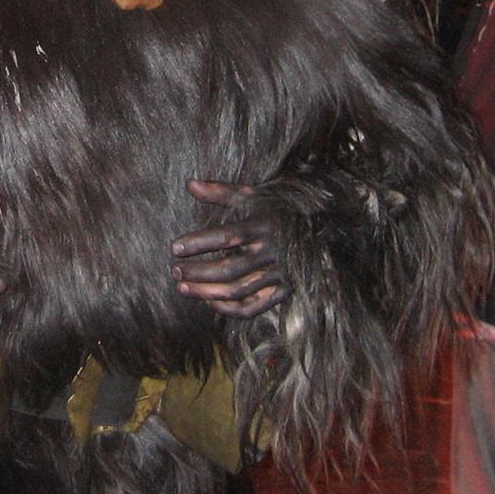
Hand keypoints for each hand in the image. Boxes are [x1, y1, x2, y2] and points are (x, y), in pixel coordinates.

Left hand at [171, 179, 287, 317]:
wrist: (321, 229)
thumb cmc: (277, 210)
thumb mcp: (251, 196)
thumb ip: (219, 192)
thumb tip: (189, 184)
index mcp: (262, 226)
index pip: (226, 237)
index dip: (199, 243)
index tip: (174, 248)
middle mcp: (271, 252)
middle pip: (229, 269)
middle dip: (197, 272)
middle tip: (174, 271)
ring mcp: (279, 275)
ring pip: (237, 290)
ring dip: (206, 292)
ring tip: (182, 288)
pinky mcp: (283, 292)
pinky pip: (252, 308)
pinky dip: (228, 309)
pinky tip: (208, 302)